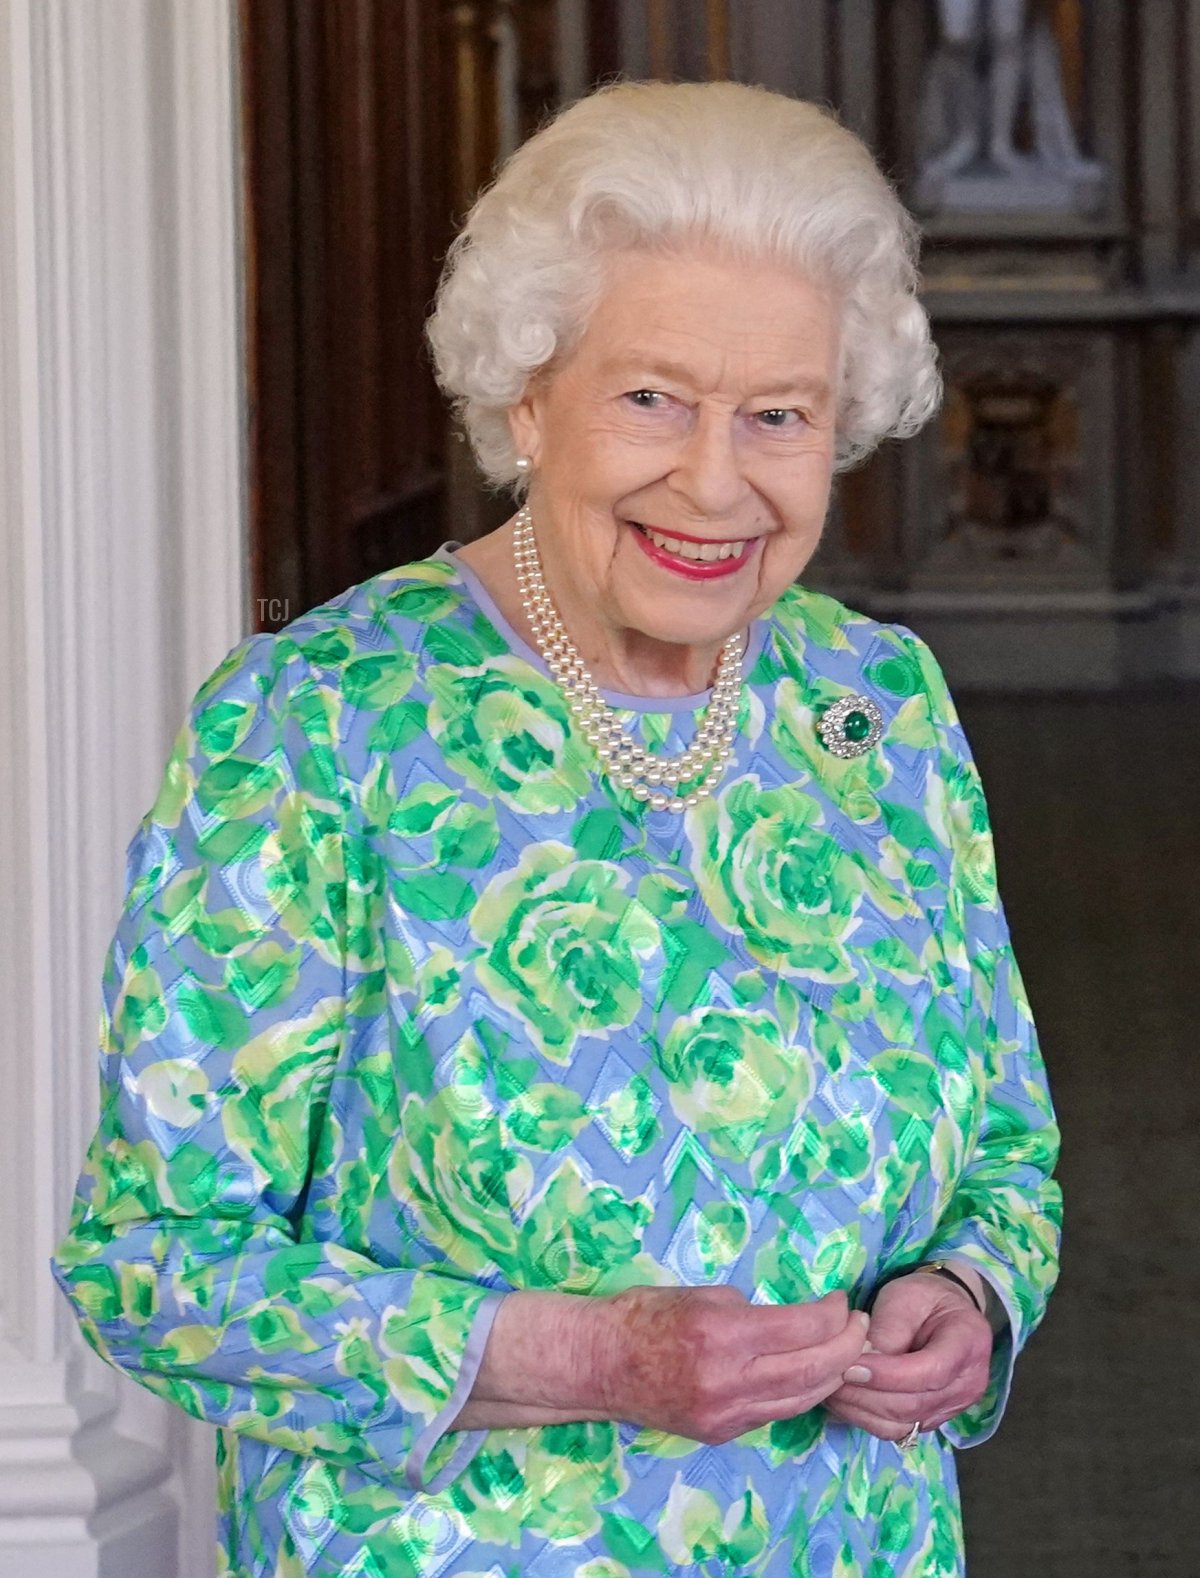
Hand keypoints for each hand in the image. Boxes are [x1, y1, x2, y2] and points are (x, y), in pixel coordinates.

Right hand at [593, 1286, 869, 1445]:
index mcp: (723, 1334)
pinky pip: (773, 1413)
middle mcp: (728, 1380)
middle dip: (846, 1347)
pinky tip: (807, 1375)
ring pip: (800, 1399)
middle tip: (858, 1326)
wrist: (599, 1364)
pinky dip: (798, 1393)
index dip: (833, 1314)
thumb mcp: (700, 1294)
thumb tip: (789, 1321)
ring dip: (830, 1375)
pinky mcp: (720, 1433)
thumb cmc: (644, 1315)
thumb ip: (748, 1310)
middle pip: (812, 1370)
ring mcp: (725, 1414)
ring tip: (845, 1352)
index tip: (841, 1301)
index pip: (802, 1329)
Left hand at [824, 1271, 992, 1441]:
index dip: (889, 1375)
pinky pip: (898, 1430)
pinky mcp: (932, 1419)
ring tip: (831, 1389)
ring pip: (903, 1423)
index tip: (851, 1367)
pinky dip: (867, 1419)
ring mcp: (952, 1408)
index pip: (930, 1372)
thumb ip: (888, 1330)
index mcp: (968, 1344)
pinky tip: (844, 1401)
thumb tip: (862, 1365)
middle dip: (867, 1394)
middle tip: (830, 1377)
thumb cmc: (924, 1297)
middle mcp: (967, 1385)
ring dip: (861, 1410)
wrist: (943, 1311)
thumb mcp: (906, 1297)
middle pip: (914, 1404)